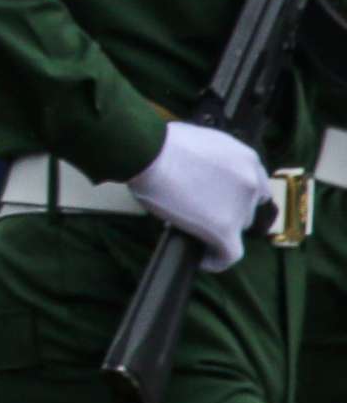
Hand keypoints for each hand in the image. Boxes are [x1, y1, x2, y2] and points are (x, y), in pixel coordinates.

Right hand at [128, 122, 269, 272]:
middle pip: (246, 209)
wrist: (148, 152)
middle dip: (225, 212)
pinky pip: (228, 255)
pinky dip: (216, 260)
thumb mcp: (203, 142)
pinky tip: (204, 259)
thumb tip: (206, 177)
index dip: (236, 197)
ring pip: (235, 229)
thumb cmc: (162, 144)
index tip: (221, 202)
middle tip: (200, 213)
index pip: (254, 187)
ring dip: (216, 230)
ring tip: (194, 230)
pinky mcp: (224, 229)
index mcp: (247, 159)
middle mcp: (251, 183)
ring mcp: (240, 207)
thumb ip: (216, 161)